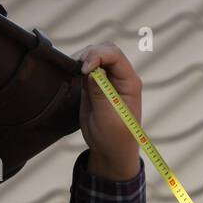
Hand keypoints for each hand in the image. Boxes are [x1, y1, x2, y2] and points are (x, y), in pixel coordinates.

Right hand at [71, 41, 141, 178]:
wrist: (111, 152)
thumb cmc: (115, 138)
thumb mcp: (108, 118)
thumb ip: (101, 94)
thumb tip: (93, 71)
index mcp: (130, 83)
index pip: (115, 55)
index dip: (97, 55)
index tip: (84, 69)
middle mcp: (121, 78)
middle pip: (105, 50)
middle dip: (89, 53)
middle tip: (75, 67)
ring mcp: (108, 80)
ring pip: (95, 55)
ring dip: (82, 59)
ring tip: (72, 71)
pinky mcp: (96, 85)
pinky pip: (87, 67)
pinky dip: (78, 67)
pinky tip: (72, 75)